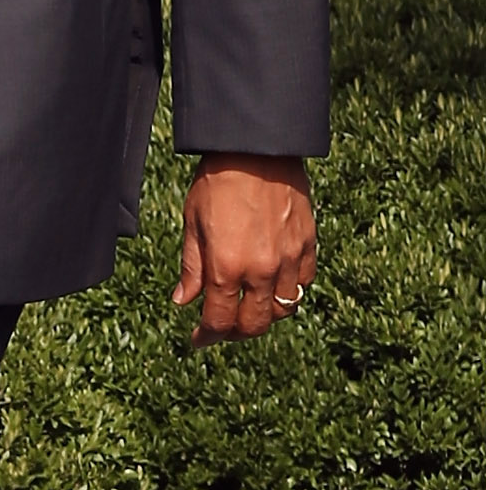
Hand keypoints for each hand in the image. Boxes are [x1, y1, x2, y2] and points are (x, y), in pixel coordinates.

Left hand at [174, 154, 315, 346]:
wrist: (257, 150)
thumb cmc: (218, 182)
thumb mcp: (192, 224)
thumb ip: (191, 268)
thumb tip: (182, 301)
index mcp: (226, 267)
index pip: (219, 321)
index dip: (207, 336)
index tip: (199, 339)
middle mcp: (261, 270)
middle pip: (254, 325)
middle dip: (235, 333)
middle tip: (223, 327)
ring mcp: (289, 260)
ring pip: (283, 310)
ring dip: (264, 316)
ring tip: (248, 307)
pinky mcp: (308, 246)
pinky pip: (303, 284)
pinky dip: (289, 293)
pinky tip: (273, 286)